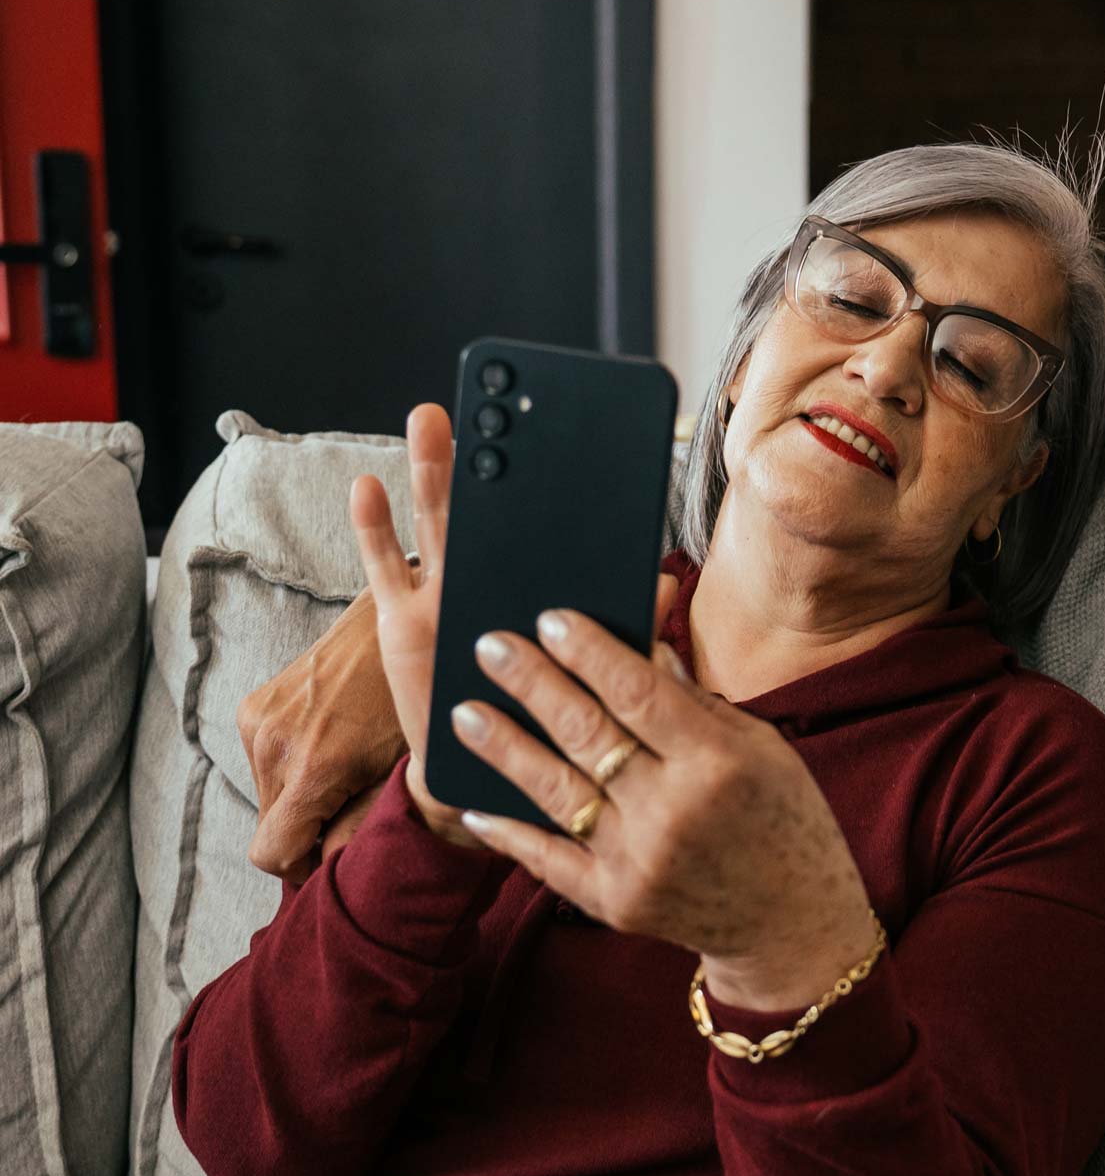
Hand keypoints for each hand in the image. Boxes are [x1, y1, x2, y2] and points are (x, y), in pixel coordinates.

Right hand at [239, 588, 403, 881]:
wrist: (398, 622)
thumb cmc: (417, 700)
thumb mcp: (403, 774)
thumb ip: (361, 826)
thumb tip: (327, 867)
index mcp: (312, 767)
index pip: (272, 854)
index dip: (302, 869)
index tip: (333, 857)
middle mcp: (273, 744)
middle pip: (269, 830)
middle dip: (306, 833)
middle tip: (354, 811)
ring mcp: (257, 721)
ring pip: (266, 799)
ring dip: (300, 800)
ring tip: (348, 773)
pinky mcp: (253, 706)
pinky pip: (263, 764)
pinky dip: (291, 770)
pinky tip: (332, 747)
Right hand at [349, 403, 680, 851]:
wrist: (488, 773)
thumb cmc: (542, 717)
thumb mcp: (589, 671)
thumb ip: (622, 624)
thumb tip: (664, 580)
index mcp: (532, 583)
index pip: (536, 518)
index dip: (541, 473)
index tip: (551, 417)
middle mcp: (486, 578)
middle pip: (484, 507)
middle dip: (482, 455)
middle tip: (485, 403)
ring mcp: (441, 594)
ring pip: (435, 523)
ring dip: (431, 471)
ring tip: (432, 419)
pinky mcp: (400, 622)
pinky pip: (385, 568)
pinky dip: (374, 528)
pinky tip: (370, 486)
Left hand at [441, 581, 879, 1005]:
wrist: (791, 925)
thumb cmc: (783, 821)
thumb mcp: (761, 749)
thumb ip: (695, 703)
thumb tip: (638, 645)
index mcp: (718, 763)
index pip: (637, 692)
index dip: (588, 651)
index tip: (549, 617)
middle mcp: (674, 811)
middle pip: (586, 733)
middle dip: (532, 682)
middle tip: (489, 645)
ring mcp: (639, 860)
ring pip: (555, 791)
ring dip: (504, 747)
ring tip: (464, 711)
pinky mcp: (616, 902)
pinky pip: (549, 860)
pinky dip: (509, 832)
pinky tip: (475, 804)